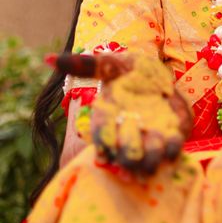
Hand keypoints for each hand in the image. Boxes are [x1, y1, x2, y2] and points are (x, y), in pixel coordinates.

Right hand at [55, 52, 192, 175]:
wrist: (160, 78)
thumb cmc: (130, 73)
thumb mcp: (110, 65)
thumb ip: (84, 65)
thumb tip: (48, 59)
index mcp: (106, 123)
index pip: (101, 141)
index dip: (106, 139)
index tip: (117, 124)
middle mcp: (125, 139)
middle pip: (124, 157)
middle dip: (131, 148)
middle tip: (139, 126)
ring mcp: (148, 144)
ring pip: (147, 163)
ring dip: (152, 154)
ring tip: (157, 133)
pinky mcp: (170, 142)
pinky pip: (171, 154)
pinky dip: (172, 148)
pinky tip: (172, 134)